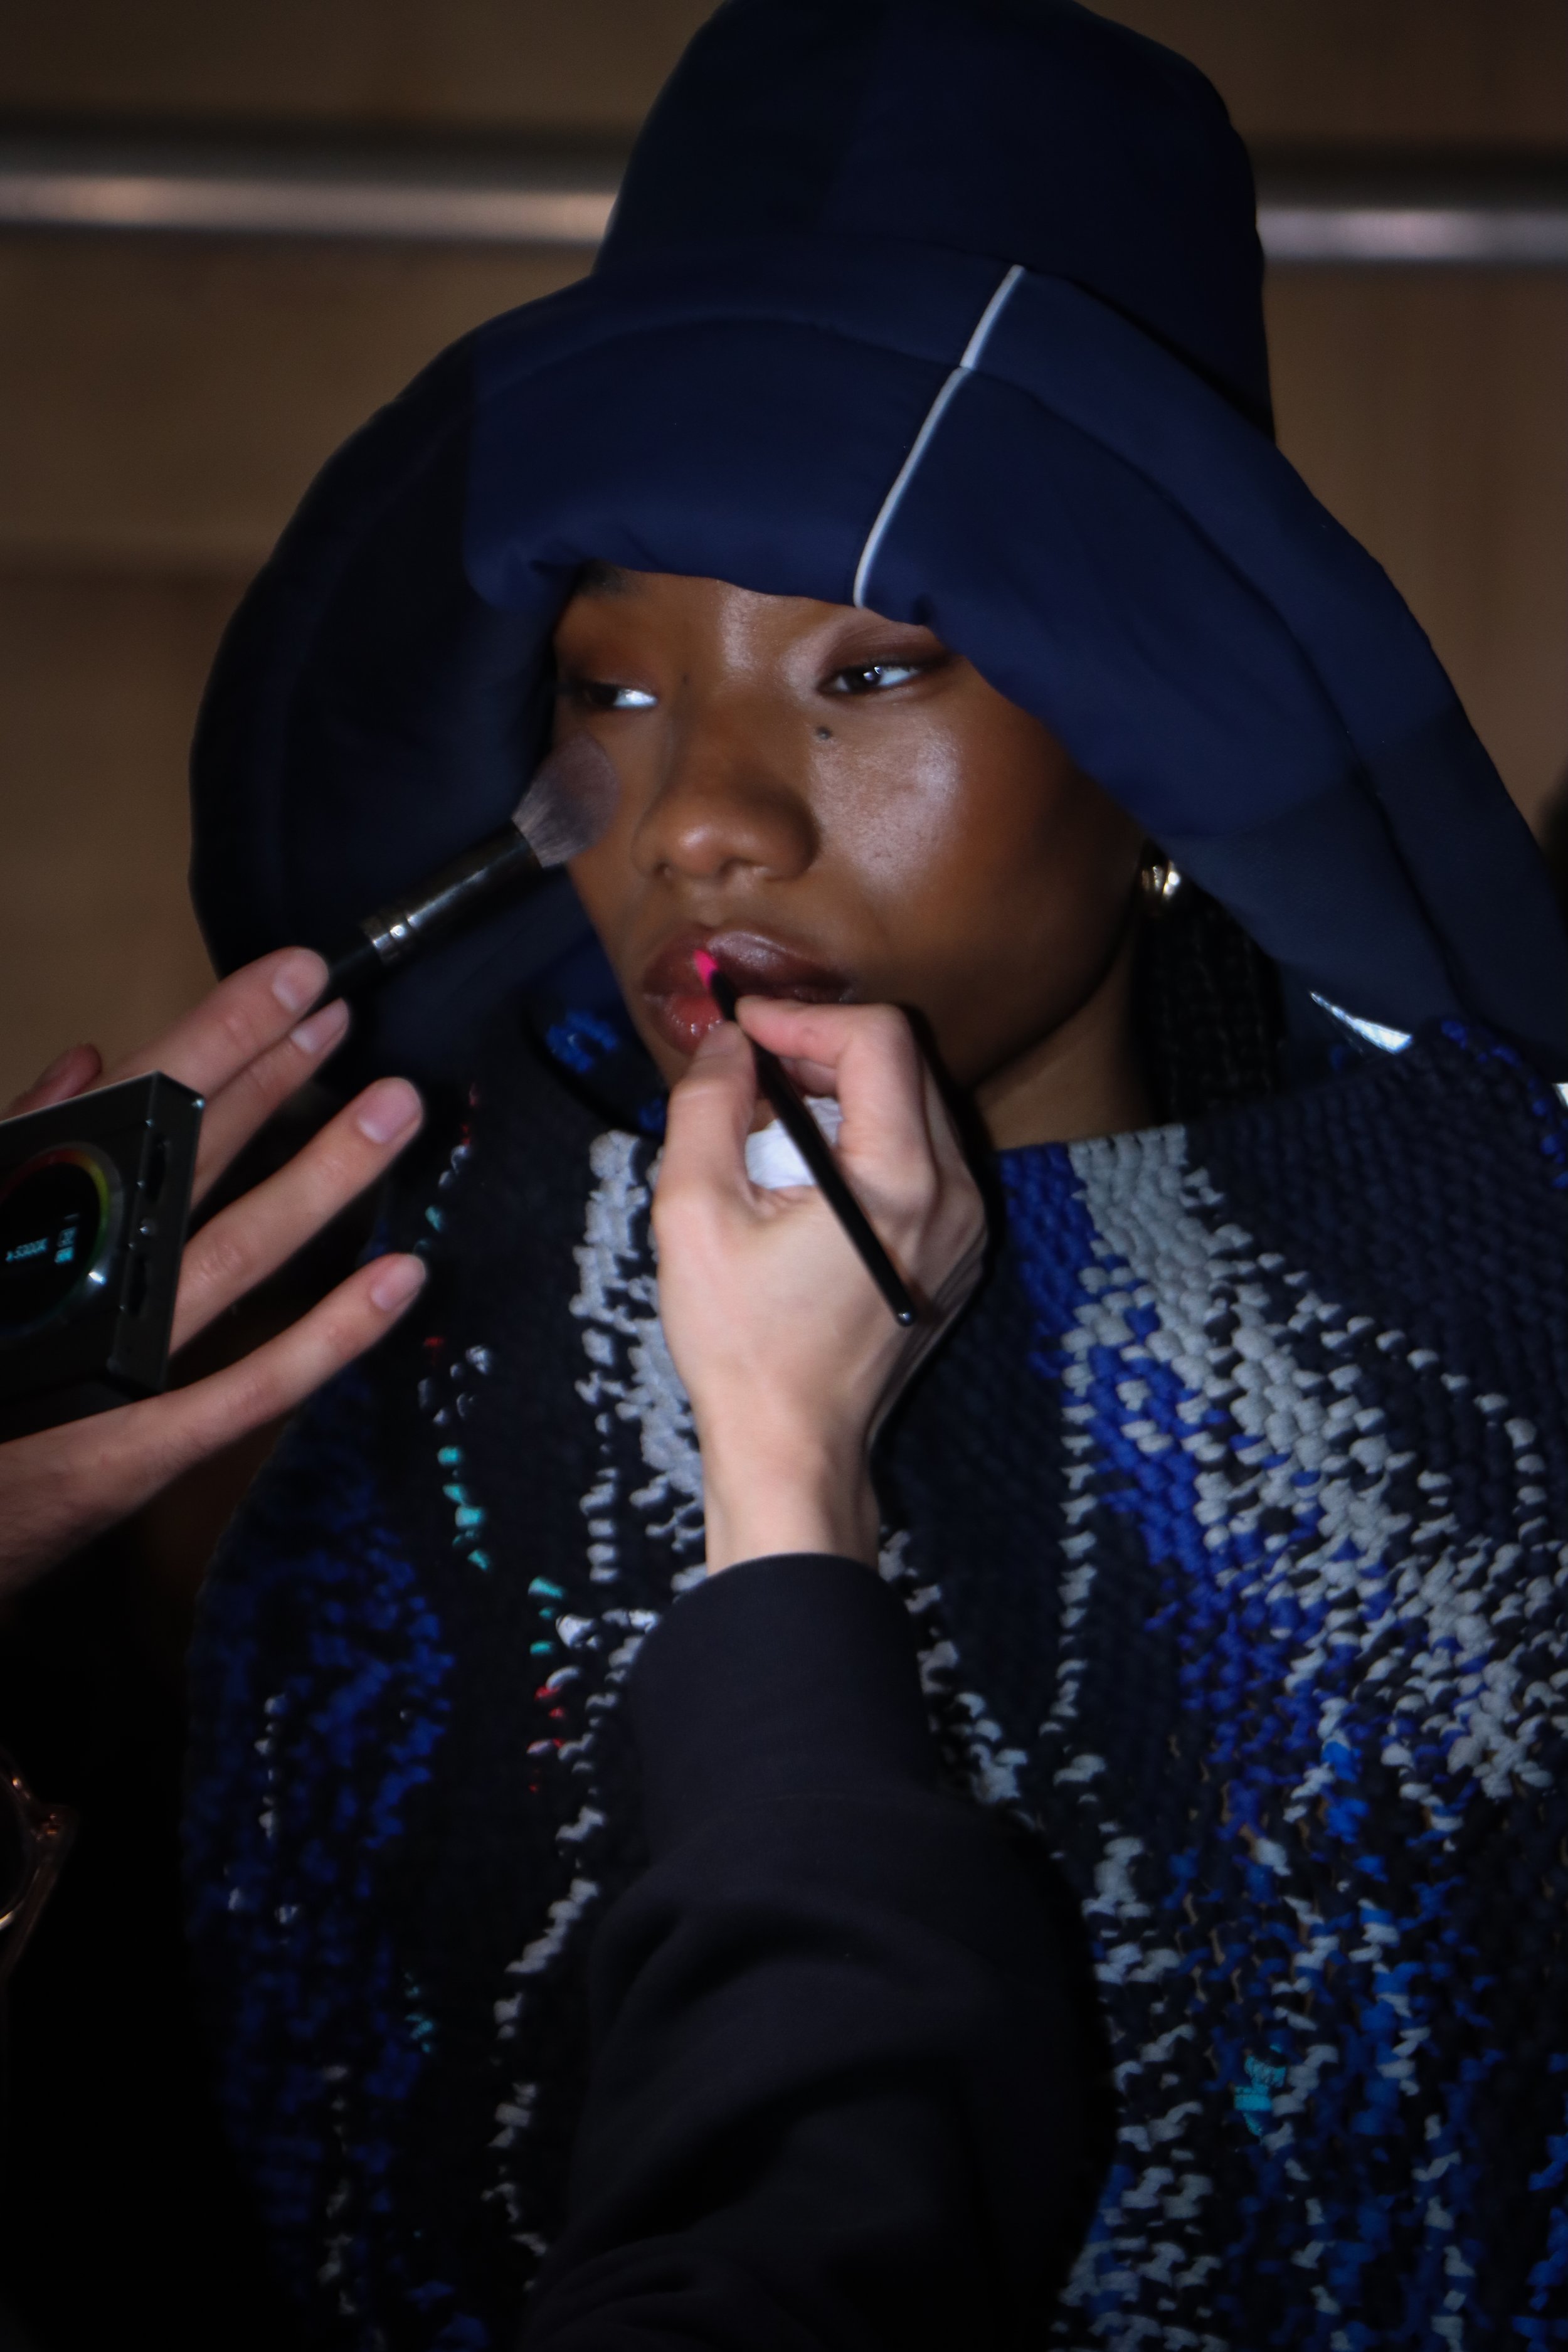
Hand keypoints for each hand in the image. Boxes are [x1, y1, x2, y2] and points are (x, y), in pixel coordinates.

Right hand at [0, 948, 425, 1593]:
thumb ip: (15, 1146)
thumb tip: (90, 1063)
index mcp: (31, 1211)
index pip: (140, 1106)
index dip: (223, 1035)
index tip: (296, 980)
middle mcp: (75, 1276)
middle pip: (193, 1160)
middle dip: (278, 1078)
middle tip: (352, 1012)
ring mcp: (113, 1363)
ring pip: (239, 1251)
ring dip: (325, 1175)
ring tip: (399, 1108)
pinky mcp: (139, 1448)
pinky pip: (253, 1387)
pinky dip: (332, 1334)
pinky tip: (401, 1277)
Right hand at [653, 1001, 984, 1572]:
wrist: (795, 1446)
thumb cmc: (742, 1344)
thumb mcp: (694, 1215)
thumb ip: (707, 1108)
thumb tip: (729, 1043)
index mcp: (899, 1182)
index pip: (878, 1039)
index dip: (803, 1016)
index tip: (745, 1029)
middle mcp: (955, 1196)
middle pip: (903, 1064)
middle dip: (821, 1048)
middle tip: (751, 1069)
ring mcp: (967, 1226)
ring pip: (915, 1106)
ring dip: (843, 1094)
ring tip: (770, 1127)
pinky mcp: (959, 1250)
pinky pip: (922, 1157)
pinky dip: (866, 1140)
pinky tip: (806, 1175)